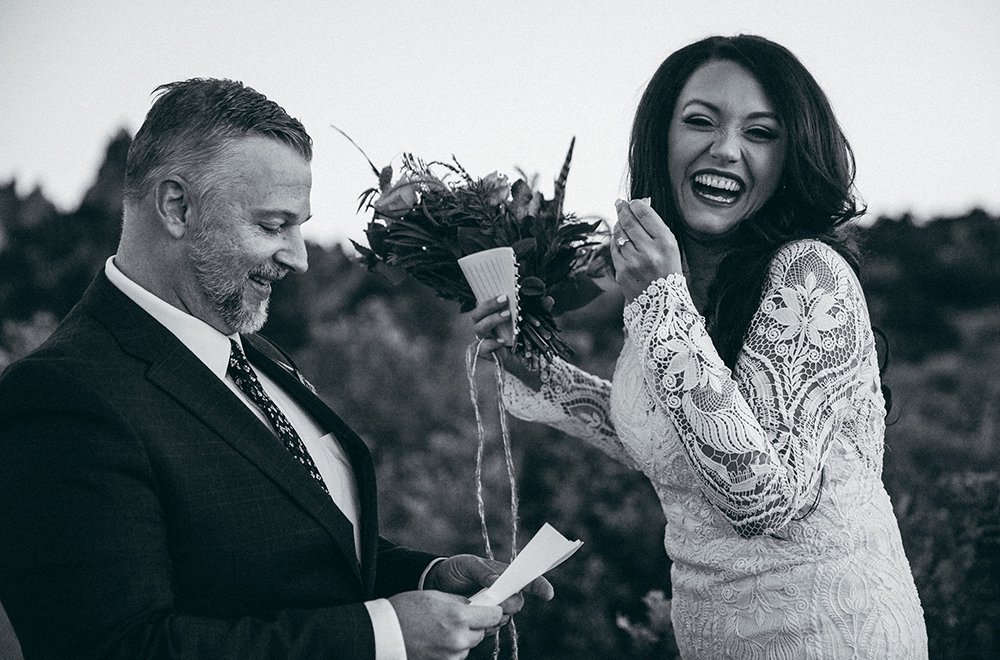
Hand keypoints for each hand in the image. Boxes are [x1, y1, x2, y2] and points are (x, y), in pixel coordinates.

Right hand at [389, 590, 501, 659]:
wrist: (381, 634)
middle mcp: (458, 639)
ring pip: (468, 645)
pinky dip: (451, 649)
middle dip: (474, 625)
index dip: (493, 611)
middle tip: (458, 618)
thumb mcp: (435, 596)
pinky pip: (456, 656)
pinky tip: (435, 640)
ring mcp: (451, 656)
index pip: (493, 616)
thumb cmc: (404, 610)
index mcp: (458, 616)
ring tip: (440, 629)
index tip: (491, 609)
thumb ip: (459, 602)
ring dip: (462, 638)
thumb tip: (476, 606)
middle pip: (481, 633)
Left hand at [424, 554, 554, 622]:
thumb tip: (496, 582)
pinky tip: (473, 617)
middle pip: (517, 602)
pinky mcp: (483, 619)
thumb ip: (483, 572)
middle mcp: (503, 591)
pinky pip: (491, 627)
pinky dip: (484, 624)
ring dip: (495, 615)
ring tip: (477, 605)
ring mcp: (494, 606)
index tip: (548, 593)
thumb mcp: (467, 564)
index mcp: (503, 574)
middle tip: (496, 602)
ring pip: (505, 617)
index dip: (540, 586)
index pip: (527, 579)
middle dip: (509, 604)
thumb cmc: (455, 569)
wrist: (436, 583)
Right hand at [468, 295, 541, 389]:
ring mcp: (486, 342)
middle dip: (488, 305)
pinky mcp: (489, 355)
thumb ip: (541, 311)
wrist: (534, 365)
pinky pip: (481, 348)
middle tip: (504, 299)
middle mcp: (488, 329)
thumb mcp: (537, 323)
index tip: (502, 292)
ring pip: (478, 329)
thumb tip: (548, 300)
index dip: (486, 298)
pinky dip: (490, 343)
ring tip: (507, 315)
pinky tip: (502, 341)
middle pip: (476, 315)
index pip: (482, 305)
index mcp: (494, 318)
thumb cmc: (531, 342)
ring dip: (491, 320)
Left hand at [611, 198, 682, 302]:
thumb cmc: (667, 271)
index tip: (632, 201)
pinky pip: (614, 248)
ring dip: (619, 224)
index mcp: (666, 243)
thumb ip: (656, 228)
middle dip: (623, 209)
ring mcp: (634, 261)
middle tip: (620, 203)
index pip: (646, 215)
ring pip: (620, 234)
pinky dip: (615, 240)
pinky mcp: (622, 270)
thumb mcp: (671, 248)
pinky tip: (619, 238)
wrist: (662, 302)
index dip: (636, 204)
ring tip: (621, 220)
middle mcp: (650, 251)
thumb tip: (640, 206)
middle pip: (630, 221)